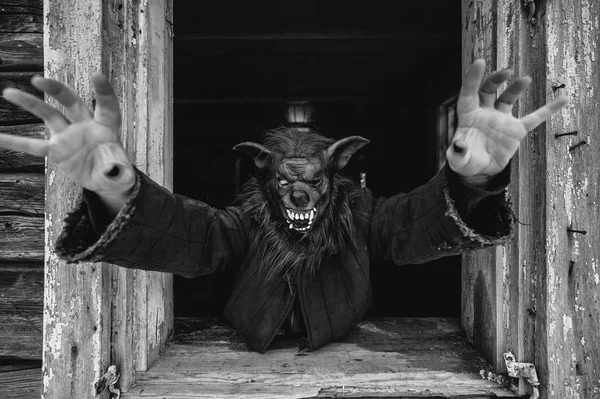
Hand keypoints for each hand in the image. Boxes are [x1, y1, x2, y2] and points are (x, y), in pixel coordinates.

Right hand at [1, 74, 134, 199]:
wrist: (105, 179)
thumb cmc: (117, 171)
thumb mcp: (122, 172)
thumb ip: (117, 169)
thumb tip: (111, 170)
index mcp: (107, 127)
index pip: (107, 105)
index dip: (104, 91)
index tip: (97, 75)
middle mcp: (86, 126)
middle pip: (72, 102)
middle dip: (56, 90)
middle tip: (38, 80)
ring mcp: (69, 136)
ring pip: (48, 115)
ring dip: (30, 103)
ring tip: (8, 92)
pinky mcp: (57, 150)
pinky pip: (34, 146)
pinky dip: (16, 142)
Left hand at [446, 59, 567, 185]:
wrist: (480, 169)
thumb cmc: (465, 161)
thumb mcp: (458, 159)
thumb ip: (457, 153)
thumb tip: (458, 146)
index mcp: (468, 115)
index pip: (469, 92)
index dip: (472, 78)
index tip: (479, 62)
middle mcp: (485, 112)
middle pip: (488, 90)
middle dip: (495, 79)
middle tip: (506, 72)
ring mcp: (501, 119)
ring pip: (508, 98)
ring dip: (515, 88)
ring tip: (525, 79)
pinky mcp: (516, 130)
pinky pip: (534, 118)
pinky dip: (548, 110)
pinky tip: (562, 99)